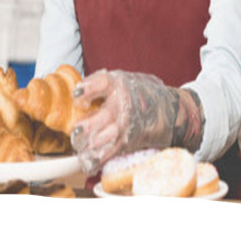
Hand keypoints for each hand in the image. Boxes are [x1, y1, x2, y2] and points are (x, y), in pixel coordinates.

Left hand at [70, 69, 203, 174]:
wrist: (166, 109)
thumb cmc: (137, 93)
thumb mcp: (120, 79)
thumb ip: (98, 82)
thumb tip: (75, 91)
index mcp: (119, 84)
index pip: (103, 83)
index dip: (88, 88)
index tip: (76, 95)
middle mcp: (124, 105)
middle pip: (106, 116)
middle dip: (89, 126)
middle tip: (76, 130)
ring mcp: (127, 125)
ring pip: (107, 138)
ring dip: (90, 144)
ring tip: (78, 145)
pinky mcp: (127, 141)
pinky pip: (110, 152)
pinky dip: (98, 159)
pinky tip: (87, 161)